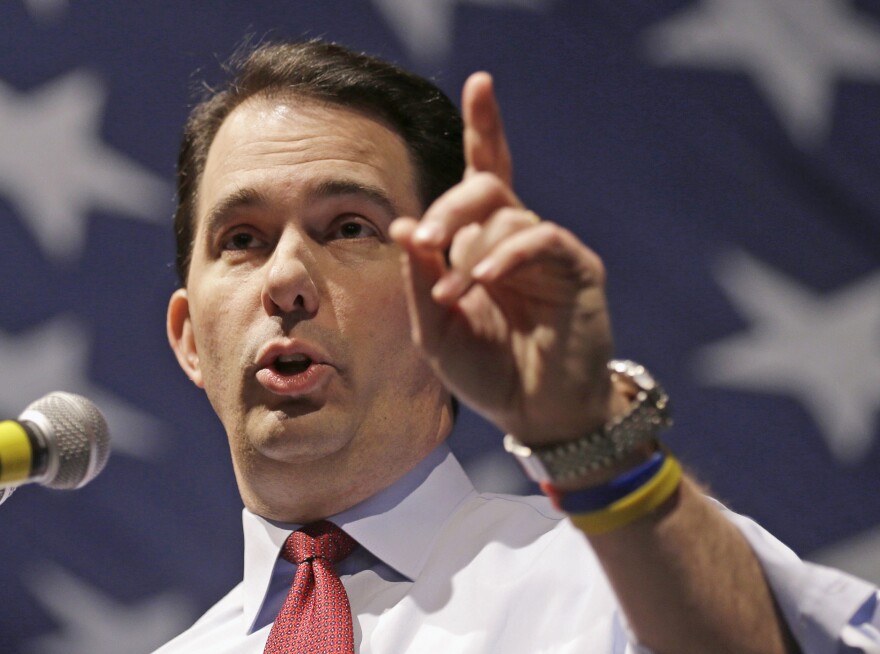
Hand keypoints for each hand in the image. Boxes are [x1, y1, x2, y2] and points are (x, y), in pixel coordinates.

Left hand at [390, 72, 620, 445]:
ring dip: (470, 254)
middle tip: (424, 243)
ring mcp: (548, 251)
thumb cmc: (486, 371)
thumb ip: (420, 280)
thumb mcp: (437, 330)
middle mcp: (515, 236)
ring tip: (453, 297)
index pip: (483, 174)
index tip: (482, 82)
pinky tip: (487, 282)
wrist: (537, 414)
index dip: (485, 126)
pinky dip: (508, 256)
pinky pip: (540, 240)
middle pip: (485, 186)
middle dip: (448, 208)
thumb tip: (402, 227)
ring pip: (506, 217)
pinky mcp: (577, 268)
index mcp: (482, 243)